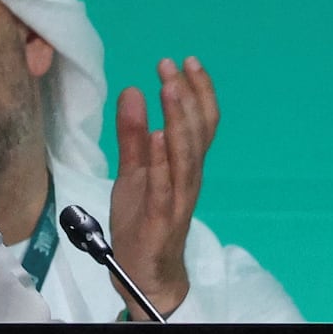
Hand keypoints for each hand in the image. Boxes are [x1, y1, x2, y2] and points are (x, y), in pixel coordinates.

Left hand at [108, 56, 219, 315]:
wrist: (145, 271)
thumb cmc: (143, 220)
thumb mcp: (132, 172)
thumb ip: (132, 136)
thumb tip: (133, 91)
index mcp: (184, 166)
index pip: (200, 123)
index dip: (197, 92)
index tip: (186, 61)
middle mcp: (188, 179)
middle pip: (196, 133)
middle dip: (186, 97)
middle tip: (171, 66)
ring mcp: (178, 199)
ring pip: (186, 157)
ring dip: (179, 122)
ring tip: (169, 90)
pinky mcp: (162, 219)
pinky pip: (164, 188)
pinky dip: (162, 163)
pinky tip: (157, 138)